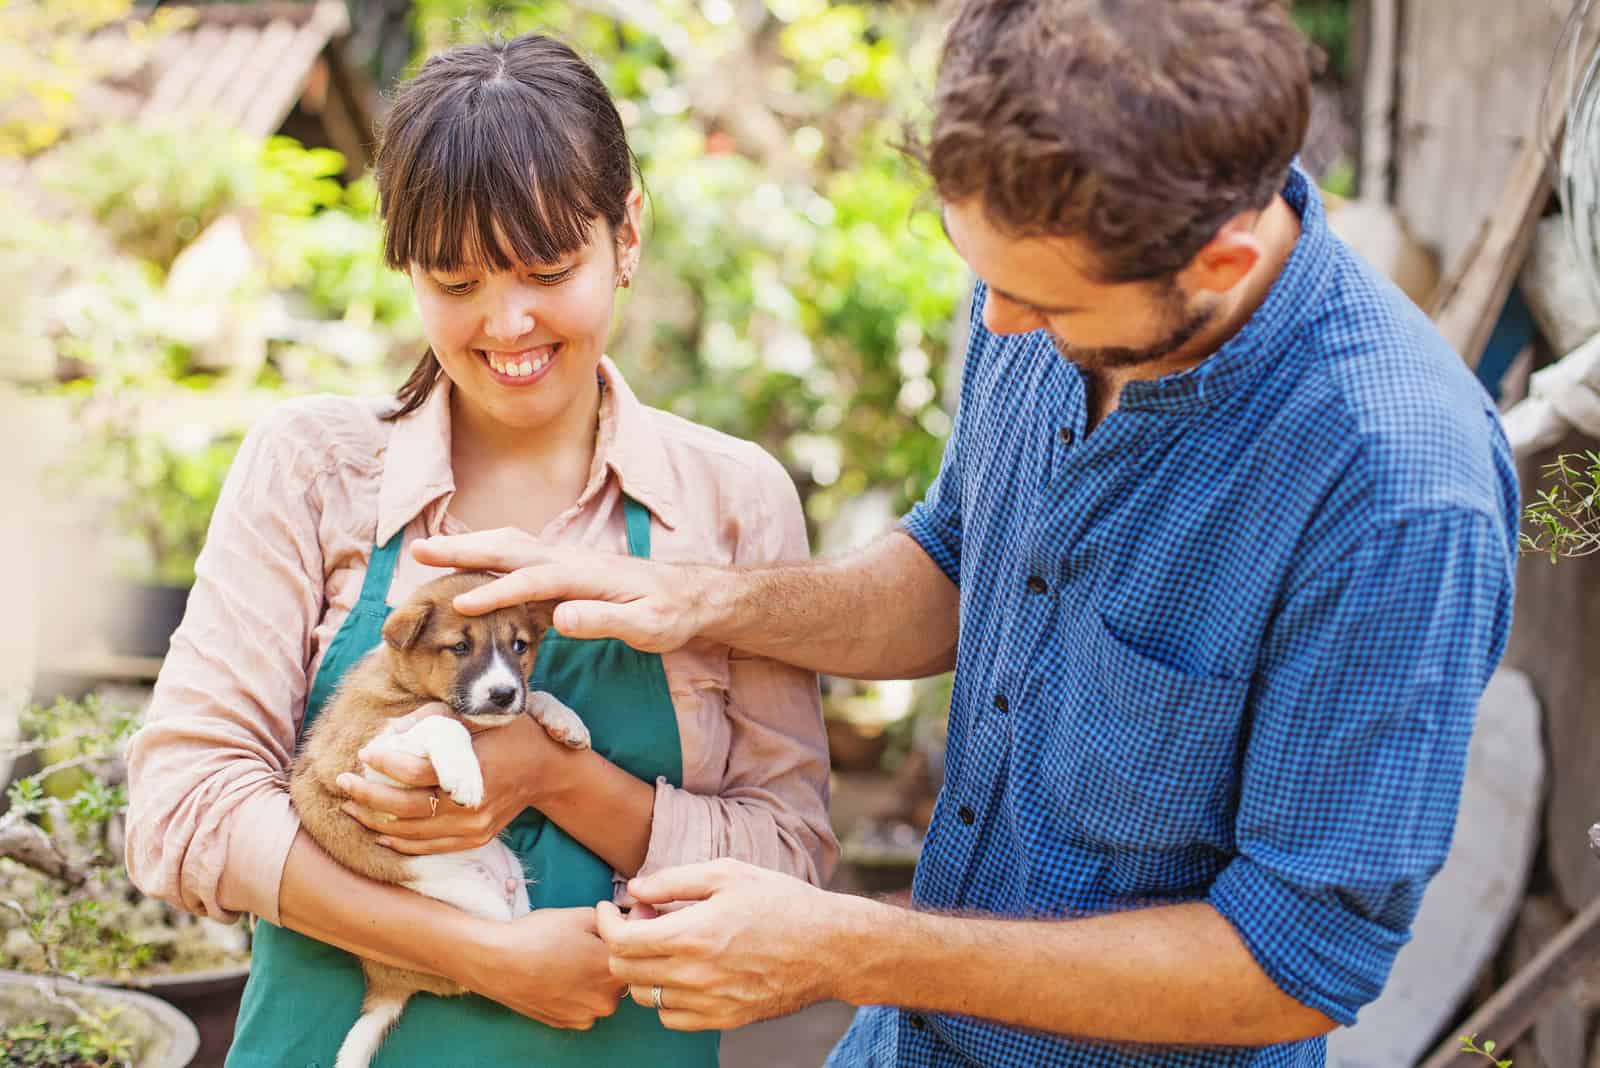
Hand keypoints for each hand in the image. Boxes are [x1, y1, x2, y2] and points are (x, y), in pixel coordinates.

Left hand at [338, 705, 559, 853]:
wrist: (549, 770)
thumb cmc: (513, 735)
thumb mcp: (479, 717)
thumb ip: (436, 719)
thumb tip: (391, 730)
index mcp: (472, 770)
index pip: (414, 772)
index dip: (384, 762)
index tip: (364, 753)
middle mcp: (470, 805)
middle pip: (405, 807)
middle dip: (367, 795)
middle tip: (342, 782)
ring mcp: (472, 828)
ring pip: (411, 833)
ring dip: (375, 820)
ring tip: (350, 806)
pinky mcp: (474, 840)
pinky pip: (428, 848)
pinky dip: (399, 842)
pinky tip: (379, 830)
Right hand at [410, 527, 709, 652]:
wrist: (691, 595)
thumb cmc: (670, 614)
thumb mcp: (647, 626)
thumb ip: (605, 621)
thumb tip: (561, 617)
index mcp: (586, 575)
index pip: (532, 582)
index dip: (495, 594)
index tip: (459, 605)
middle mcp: (570, 559)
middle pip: (509, 549)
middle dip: (464, 550)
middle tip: (419, 551)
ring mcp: (566, 561)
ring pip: (510, 546)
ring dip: (470, 547)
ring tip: (429, 551)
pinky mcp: (564, 569)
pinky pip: (518, 557)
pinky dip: (488, 555)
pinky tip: (466, 565)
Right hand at [459, 907, 626, 1028]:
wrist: (496, 962)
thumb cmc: (538, 935)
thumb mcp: (581, 915)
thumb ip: (614, 919)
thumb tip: (631, 918)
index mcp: (614, 970)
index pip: (635, 950)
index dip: (627, 933)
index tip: (613, 923)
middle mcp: (606, 1000)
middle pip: (620, 973)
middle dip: (610, 957)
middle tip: (585, 942)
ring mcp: (586, 1016)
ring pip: (602, 992)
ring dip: (594, 978)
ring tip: (568, 959)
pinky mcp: (566, 1024)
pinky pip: (583, 1006)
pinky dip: (577, 994)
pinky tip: (558, 977)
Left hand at [596, 859, 868, 1030]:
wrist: (829, 947)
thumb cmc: (780, 901)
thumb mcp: (728, 874)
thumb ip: (674, 881)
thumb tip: (634, 890)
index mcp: (693, 934)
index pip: (621, 941)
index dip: (606, 922)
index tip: (609, 907)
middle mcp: (695, 975)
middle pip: (625, 971)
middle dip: (621, 942)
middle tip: (643, 919)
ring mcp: (710, 1002)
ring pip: (646, 996)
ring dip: (643, 968)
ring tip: (666, 943)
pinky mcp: (724, 1019)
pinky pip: (672, 1017)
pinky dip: (666, 996)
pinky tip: (684, 970)